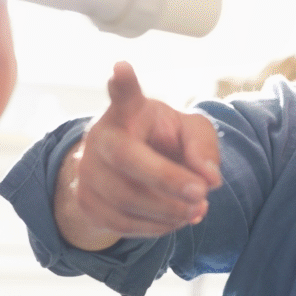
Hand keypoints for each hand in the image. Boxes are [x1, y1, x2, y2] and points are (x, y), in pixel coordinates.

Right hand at [55, 62, 222, 249]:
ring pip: (126, 198)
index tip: (121, 68)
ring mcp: (88, 170)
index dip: (122, 83)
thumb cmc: (162, 142)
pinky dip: (156, 227)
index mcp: (129, 111)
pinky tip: (176, 220)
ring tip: (197, 209)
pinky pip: (123, 223)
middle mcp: (101, 137)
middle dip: (167, 179)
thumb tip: (210, 179)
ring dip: (169, 210)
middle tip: (202, 194)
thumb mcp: (190, 133)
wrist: (126, 172)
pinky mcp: (86, 202)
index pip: (124, 95)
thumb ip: (204, 147)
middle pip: (128, 159)